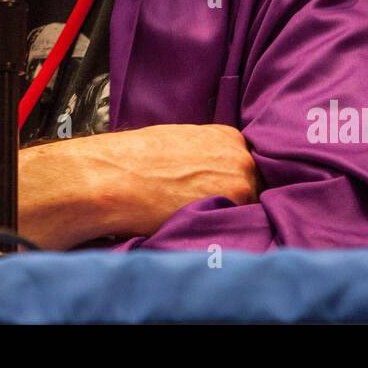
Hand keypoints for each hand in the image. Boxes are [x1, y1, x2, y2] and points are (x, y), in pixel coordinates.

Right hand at [90, 124, 262, 235]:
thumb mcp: (179, 140)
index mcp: (229, 137)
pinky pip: (237, 226)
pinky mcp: (231, 211)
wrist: (115, 177)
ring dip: (230, 216)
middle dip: (235, 198)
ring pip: (247, 208)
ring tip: (200, 220)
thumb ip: (206, 153)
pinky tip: (201, 229)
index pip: (245, 165)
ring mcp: (241, 185)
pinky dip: (223, 231)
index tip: (217, 191)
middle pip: (252, 186)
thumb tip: (211, 173)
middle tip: (208, 209)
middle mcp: (241, 158)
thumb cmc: (136, 158)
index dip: (231, 181)